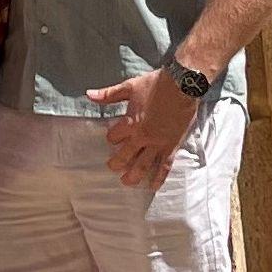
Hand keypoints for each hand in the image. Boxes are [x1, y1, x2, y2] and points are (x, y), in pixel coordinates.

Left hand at [90, 71, 194, 187]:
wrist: (182, 85)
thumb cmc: (155, 84)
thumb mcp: (129, 87)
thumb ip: (109, 95)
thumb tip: (89, 94)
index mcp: (130, 122)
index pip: (114, 137)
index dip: (111, 138)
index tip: (112, 138)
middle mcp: (143, 136)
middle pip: (125, 156)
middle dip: (116, 164)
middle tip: (112, 167)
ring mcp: (158, 144)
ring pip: (143, 166)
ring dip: (133, 176)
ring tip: (127, 182)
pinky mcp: (171, 147)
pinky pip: (164, 167)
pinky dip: (159, 178)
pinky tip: (153, 186)